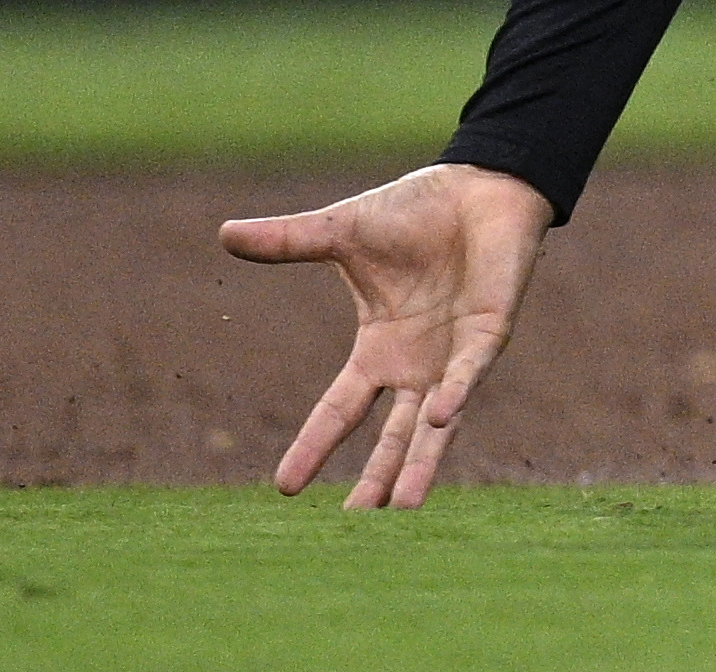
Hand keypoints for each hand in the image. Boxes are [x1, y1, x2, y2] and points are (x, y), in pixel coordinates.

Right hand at [223, 162, 554, 507]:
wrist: (478, 185)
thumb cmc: (415, 211)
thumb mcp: (342, 232)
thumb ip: (290, 241)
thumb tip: (226, 233)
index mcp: (380, 349)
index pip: (341, 409)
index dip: (314, 445)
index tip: (283, 488)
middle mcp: (417, 364)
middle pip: (390, 437)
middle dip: (374, 481)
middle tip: (353, 531)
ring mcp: (455, 354)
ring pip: (433, 425)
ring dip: (418, 463)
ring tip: (402, 509)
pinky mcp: (489, 333)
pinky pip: (470, 371)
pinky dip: (456, 393)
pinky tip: (438, 416)